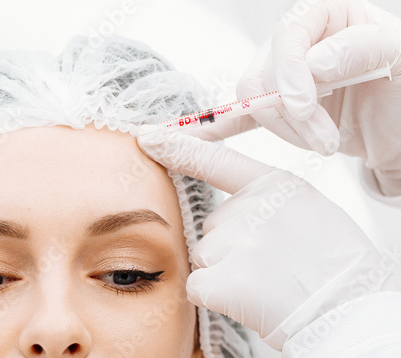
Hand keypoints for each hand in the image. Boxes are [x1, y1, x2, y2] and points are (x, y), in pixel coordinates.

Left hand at [136, 131, 398, 347]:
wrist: (348, 311)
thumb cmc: (333, 271)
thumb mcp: (309, 215)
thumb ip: (266, 207)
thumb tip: (226, 222)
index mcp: (276, 185)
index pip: (218, 161)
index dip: (180, 149)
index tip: (147, 137)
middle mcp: (254, 207)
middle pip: (210, 228)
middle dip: (228, 251)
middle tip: (269, 270)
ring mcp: (238, 241)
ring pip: (202, 257)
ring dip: (222, 276)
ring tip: (265, 287)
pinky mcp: (225, 278)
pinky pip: (196, 287)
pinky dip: (214, 300)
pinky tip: (247, 302)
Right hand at [195, 0, 400, 195]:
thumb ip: (362, 49)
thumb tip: (315, 64)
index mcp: (329, 14)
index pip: (288, 33)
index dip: (290, 72)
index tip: (307, 106)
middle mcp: (303, 41)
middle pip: (265, 72)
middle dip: (292, 114)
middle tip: (327, 143)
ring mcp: (287, 78)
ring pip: (255, 102)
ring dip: (284, 132)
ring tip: (325, 147)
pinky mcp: (282, 112)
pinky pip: (242, 117)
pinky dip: (218, 129)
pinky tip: (193, 140)